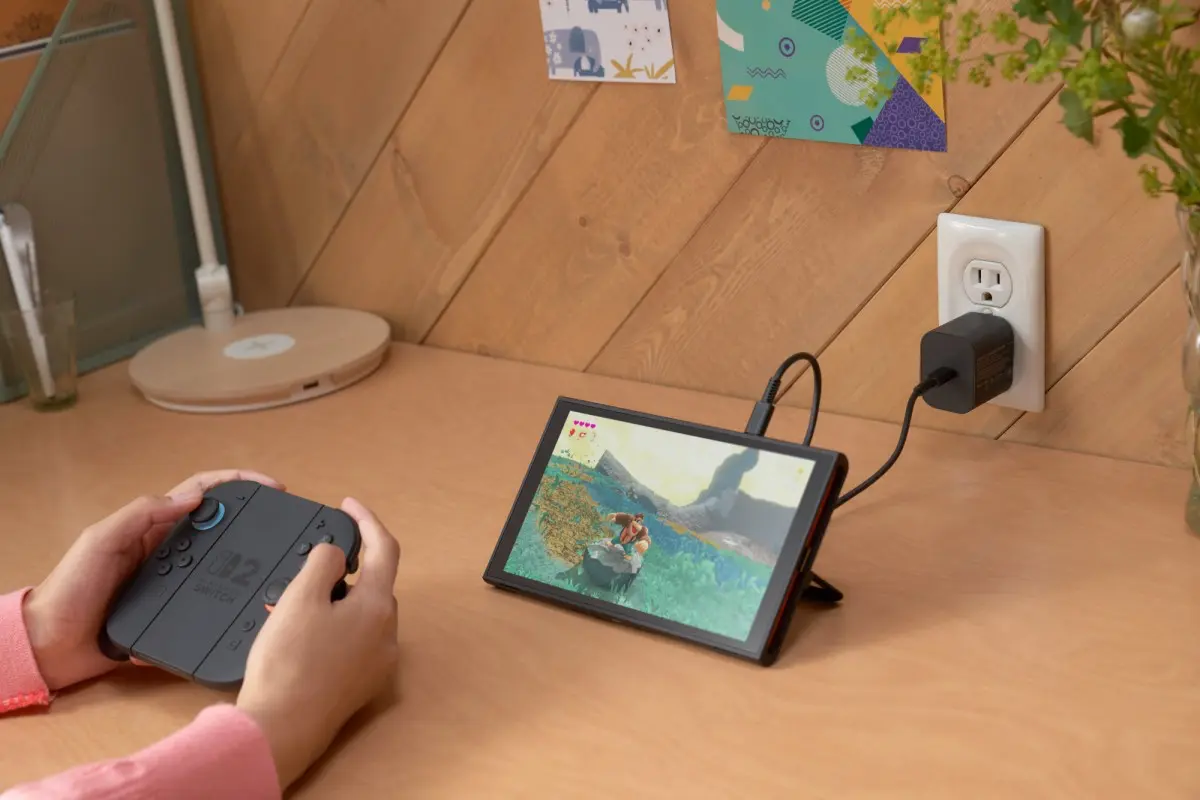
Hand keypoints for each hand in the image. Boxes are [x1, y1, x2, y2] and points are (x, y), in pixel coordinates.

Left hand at [21, 470, 284, 690]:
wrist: (53, 647)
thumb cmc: (72, 588)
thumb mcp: (102, 540)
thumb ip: (142, 514)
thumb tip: (196, 498)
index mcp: (154, 528)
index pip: (203, 495)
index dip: (238, 484)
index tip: (271, 489)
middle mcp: (171, 553)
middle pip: (222, 528)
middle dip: (255, 520)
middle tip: (288, 527)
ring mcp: (176, 586)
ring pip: (223, 567)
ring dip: (249, 561)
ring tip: (279, 564)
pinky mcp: (177, 618)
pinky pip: (211, 607)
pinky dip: (233, 603)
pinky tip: (253, 607)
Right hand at [236, 498, 399, 788]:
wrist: (281, 728)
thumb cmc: (289, 663)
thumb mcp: (300, 598)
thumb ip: (323, 563)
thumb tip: (335, 553)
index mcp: (377, 606)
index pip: (384, 549)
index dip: (367, 520)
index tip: (348, 505)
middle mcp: (387, 633)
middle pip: (373, 584)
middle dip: (345, 567)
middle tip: (308, 565)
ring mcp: (377, 662)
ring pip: (361, 614)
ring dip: (336, 600)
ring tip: (295, 604)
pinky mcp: (361, 683)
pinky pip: (354, 641)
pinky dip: (334, 627)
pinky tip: (303, 635)